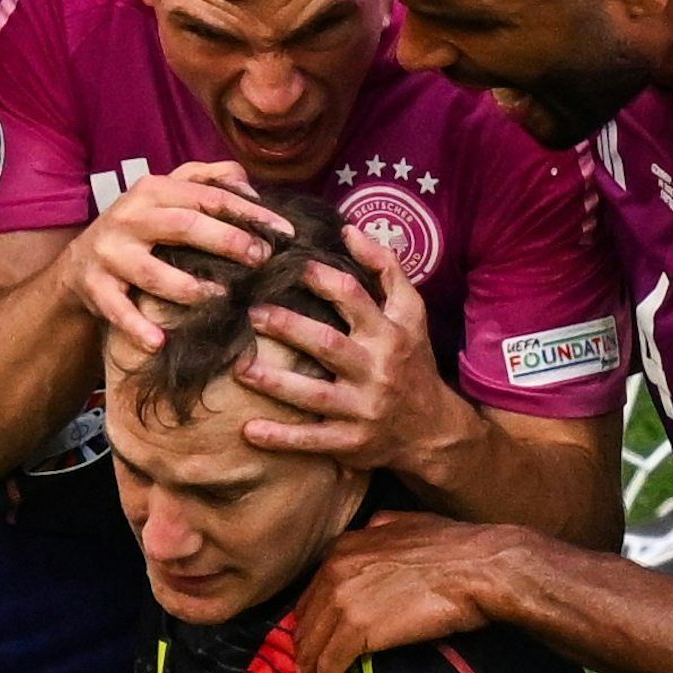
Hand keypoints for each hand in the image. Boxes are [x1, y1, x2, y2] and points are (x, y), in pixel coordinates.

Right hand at [62, 161, 292, 346]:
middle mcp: (130, 217)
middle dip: (227, 242)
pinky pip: (118, 309)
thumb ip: (208, 180)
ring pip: (152, 272)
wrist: (80, 262)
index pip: (209, 197)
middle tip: (261, 260)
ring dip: (189, 288)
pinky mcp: (95, 286)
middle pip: (184, 226)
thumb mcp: (169, 195)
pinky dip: (137, 326)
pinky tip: (159, 342)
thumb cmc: (143, 227)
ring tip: (221, 298)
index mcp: (154, 190)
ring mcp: (110, 252)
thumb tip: (249, 184)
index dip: (250, 213)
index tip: (285, 232)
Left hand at [239, 226, 470, 472]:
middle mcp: (376, 370)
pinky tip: (250, 431)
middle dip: (288, 327)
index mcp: (388, 334)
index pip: (353, 297)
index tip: (288, 266)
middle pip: (327, 344)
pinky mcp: (351, 442)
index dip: (319, 278)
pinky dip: (281, 438)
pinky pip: (312, 440)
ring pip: (314, 395)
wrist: (432, 429)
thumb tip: (350, 230)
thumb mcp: (411, 314)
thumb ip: (385, 269)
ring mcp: (362, 409)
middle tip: (252, 313)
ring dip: (275, 382)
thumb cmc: (411, 360)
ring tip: (241, 368)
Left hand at [294, 512, 512, 672]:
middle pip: (307, 623)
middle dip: (305, 653)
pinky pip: (330, 664)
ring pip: (313, 647)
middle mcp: (335, 570)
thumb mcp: (408, 523)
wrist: (478, 568)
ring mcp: (343, 599)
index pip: (312, 594)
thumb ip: (381, 528)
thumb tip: (373, 530)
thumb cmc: (455, 547)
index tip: (315, 644)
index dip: (312, 623)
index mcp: (344, 548)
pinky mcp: (358, 629)